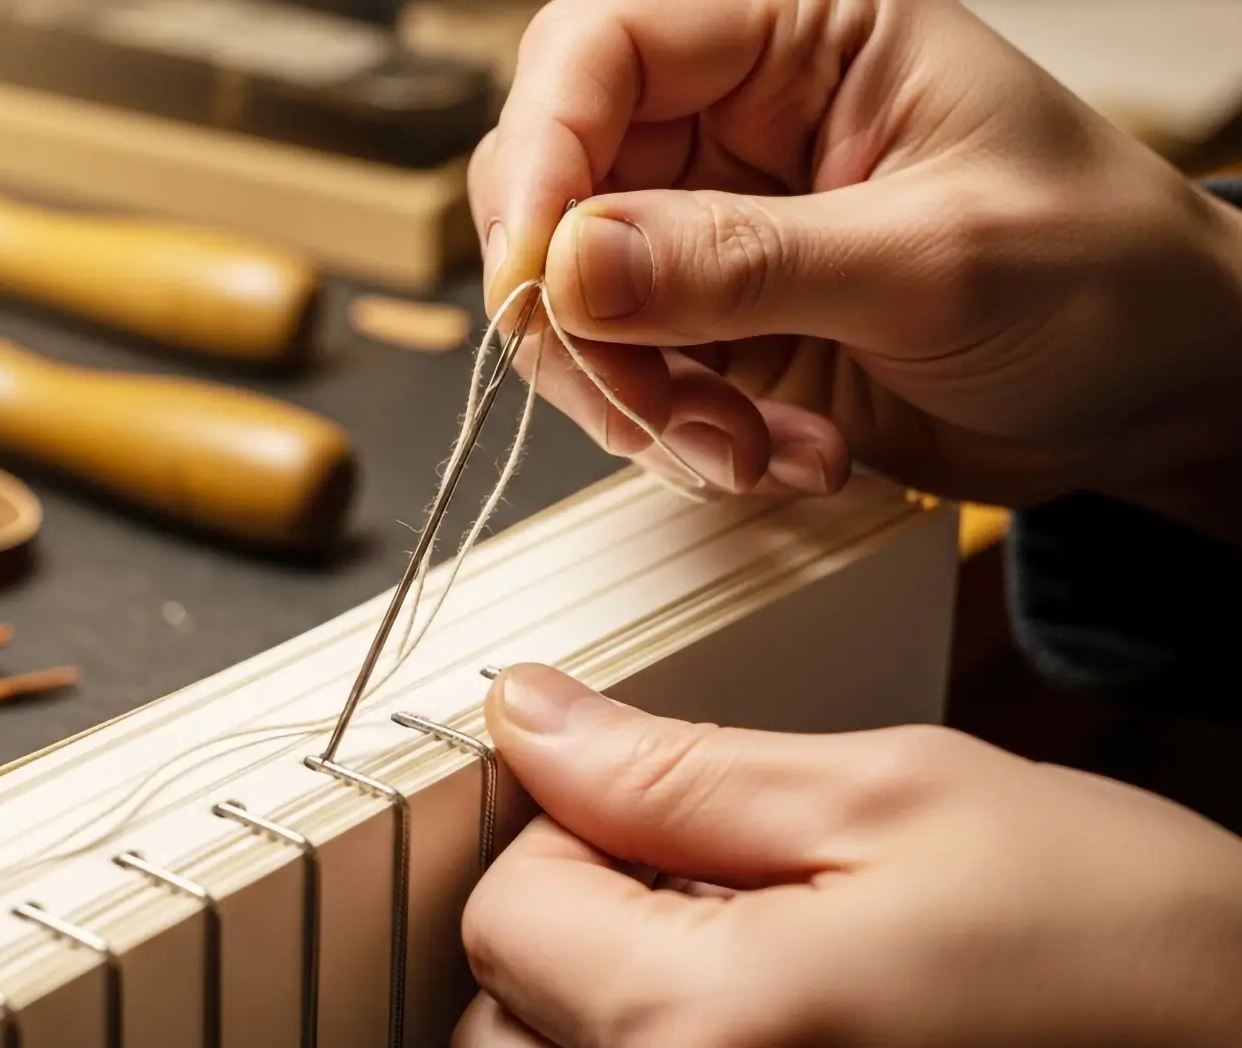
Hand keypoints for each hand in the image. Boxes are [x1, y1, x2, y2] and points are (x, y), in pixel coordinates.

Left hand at [455, 664, 1241, 1047]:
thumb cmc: (1116, 936)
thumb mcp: (892, 795)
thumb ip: (676, 770)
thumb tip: (527, 714)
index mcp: (711, 1031)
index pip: (503, 916)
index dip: (569, 835)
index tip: (664, 815)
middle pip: (506, 1019)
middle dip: (576, 929)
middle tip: (707, 886)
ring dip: (610, 1003)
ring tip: (752, 957)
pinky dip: (671, 1045)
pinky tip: (777, 1017)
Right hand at [470, 0, 1241, 535]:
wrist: (1154, 395)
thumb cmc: (1105, 279)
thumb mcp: (937, 262)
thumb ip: (744, 260)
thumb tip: (568, 265)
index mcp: (798, 34)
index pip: (602, 45)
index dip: (545, 147)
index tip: (542, 270)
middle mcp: (733, 119)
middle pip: (554, 179)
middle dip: (582, 311)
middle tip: (651, 400)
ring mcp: (711, 227)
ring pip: (570, 298)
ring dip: (635, 396)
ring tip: (748, 449)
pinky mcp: (708, 324)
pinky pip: (624, 376)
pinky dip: (673, 436)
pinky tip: (778, 455)